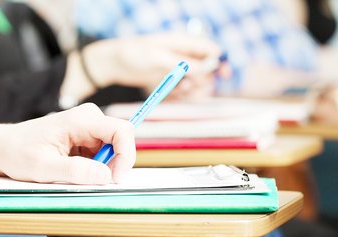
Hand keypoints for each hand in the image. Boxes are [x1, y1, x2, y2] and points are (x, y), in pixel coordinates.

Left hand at [0, 104, 135, 183]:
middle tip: (96, 182)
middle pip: (122, 141)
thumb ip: (76, 171)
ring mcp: (90, 127)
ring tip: (75, 173)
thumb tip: (106, 176)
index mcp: (81, 119)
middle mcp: (90, 118)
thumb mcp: (44, 167)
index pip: (122, 131)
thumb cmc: (18, 153)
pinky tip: (74, 169)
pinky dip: (96, 167)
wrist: (3, 147)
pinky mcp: (88, 138)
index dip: (126, 155)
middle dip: (115, 164)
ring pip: (115, 150)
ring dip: (103, 167)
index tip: (115, 178)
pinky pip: (105, 154)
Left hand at [86, 33, 224, 98]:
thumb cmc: (133, 53)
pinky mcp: (172, 80)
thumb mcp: (158, 57)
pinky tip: (174, 93)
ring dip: (194, 89)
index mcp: (182, 42)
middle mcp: (184, 55)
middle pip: (208, 69)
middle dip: (205, 80)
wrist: (114, 64)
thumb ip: (183, 62)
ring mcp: (178, 68)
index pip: (210, 49)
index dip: (219, 61)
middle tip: (191, 86)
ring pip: (199, 82)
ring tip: (180, 89)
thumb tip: (207, 67)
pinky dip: (184, 94)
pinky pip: (186, 90)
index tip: (222, 75)